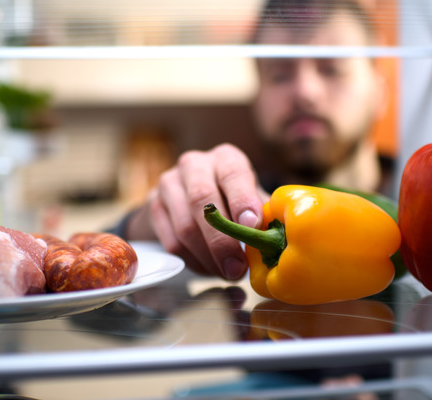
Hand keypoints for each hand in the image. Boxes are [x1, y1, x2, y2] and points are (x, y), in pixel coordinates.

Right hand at [126, 143, 266, 279]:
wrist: (187, 197)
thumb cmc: (230, 199)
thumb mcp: (250, 198)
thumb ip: (263, 213)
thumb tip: (277, 236)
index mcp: (225, 158)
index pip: (233, 173)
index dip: (242, 200)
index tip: (251, 225)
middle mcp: (195, 164)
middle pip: (202, 200)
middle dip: (221, 240)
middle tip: (237, 268)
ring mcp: (169, 183)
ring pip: (185, 225)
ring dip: (207, 257)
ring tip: (226, 273)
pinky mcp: (154, 206)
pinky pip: (172, 242)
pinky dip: (193, 261)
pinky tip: (208, 268)